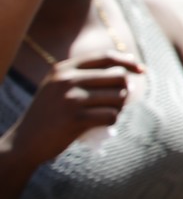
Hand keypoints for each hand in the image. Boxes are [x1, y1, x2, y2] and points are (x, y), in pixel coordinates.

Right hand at [0, 52, 141, 168]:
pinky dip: (112, 121)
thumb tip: (129, 74)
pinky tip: (102, 125)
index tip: (142, 70)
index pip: (106, 57)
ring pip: (118, 98)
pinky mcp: (75, 119)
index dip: (128, 62)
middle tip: (116, 104)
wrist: (24, 141)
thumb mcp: (59, 87)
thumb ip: (85, 76)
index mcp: (64, 68)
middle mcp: (67, 79)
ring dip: (118, 108)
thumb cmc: (50, 114)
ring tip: (105, 115)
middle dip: (123, 92)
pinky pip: (111, 116)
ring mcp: (71, 99)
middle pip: (118, 78)